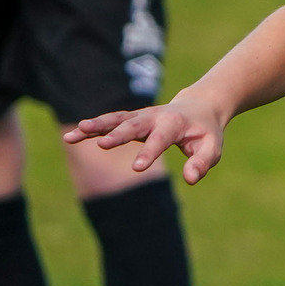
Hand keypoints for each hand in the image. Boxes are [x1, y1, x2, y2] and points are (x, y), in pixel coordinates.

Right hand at [65, 90, 225, 183]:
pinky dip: (93, 128)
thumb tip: (191, 179)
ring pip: (116, 119)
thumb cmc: (205, 132)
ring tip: (75, 133)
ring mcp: (141, 116)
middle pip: (134, 125)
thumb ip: (202, 163)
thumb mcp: (212, 148)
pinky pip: (110, 122)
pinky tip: (72, 136)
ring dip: (97, 126)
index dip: (150, 153)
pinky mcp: (131, 120)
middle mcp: (154, 116)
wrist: (199, 107)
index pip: (161, 139)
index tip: (137, 168)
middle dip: (119, 134)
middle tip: (104, 145)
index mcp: (175, 124)